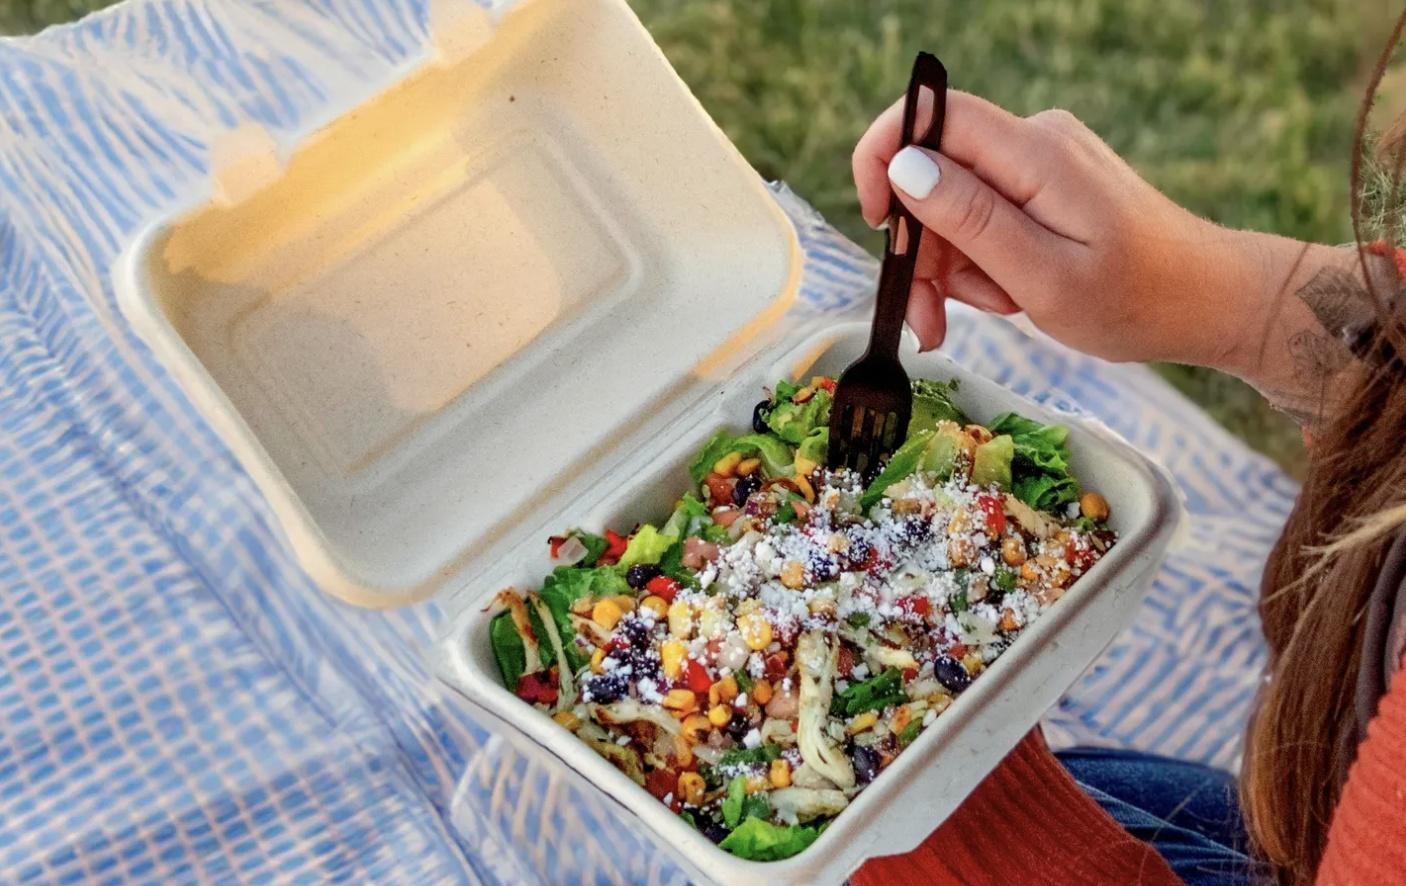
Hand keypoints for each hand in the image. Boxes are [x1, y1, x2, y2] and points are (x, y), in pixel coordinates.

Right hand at [852, 91, 1273, 365]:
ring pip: (956, 202)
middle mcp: (1036, 142)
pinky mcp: (1048, 186)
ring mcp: (1042, 163)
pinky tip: (1007, 296)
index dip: (884, 155)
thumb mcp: (1043, 277)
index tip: (875, 222)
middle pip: (936, 172)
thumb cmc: (1135, 301)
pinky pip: (985, 215)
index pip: (932, 114)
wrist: (1208, 303)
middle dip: (921, 245)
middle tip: (931, 318)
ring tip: (993, 310)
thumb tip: (904, 166)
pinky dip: (981, 261)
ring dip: (953, 265)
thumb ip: (972, 220)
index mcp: (1036, 154)